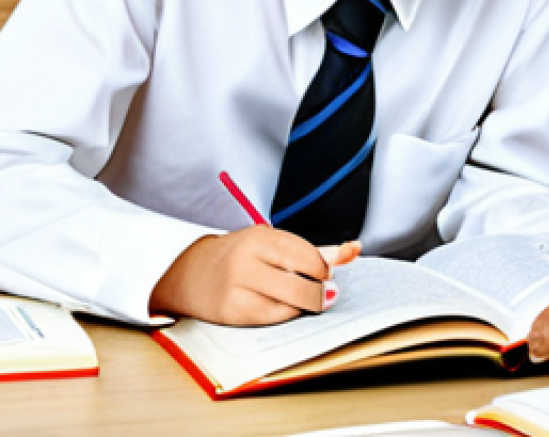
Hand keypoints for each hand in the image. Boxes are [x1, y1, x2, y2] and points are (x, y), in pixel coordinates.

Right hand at [150, 227, 359, 324]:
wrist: (189, 272)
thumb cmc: (240, 257)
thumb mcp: (271, 244)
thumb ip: (311, 250)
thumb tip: (353, 250)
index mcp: (260, 236)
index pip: (306, 254)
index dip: (324, 268)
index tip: (327, 273)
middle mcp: (247, 259)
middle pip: (300, 281)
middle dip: (319, 290)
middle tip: (324, 291)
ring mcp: (237, 286)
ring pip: (288, 301)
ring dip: (306, 303)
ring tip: (306, 299)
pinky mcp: (231, 310)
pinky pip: (271, 316)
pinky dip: (286, 314)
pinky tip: (285, 308)